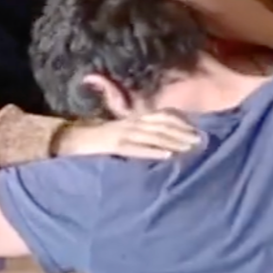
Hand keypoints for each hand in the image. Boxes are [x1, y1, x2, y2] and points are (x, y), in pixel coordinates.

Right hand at [55, 112, 201, 159]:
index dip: (182, 121)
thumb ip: (140, 132)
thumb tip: (162, 139)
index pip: (163, 115)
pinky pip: (137, 149)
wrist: (71, 139)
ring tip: (190, 148)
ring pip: (154, 136)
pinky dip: (152, 152)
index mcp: (134, 118)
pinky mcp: (115, 146)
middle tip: (201, 140)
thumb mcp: (122, 131)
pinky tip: (166, 157)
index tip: (198, 129)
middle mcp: (131, 122)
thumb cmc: (99, 138)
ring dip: (173, 142)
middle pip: (163, 125)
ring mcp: (123, 133)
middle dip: (183, 132)